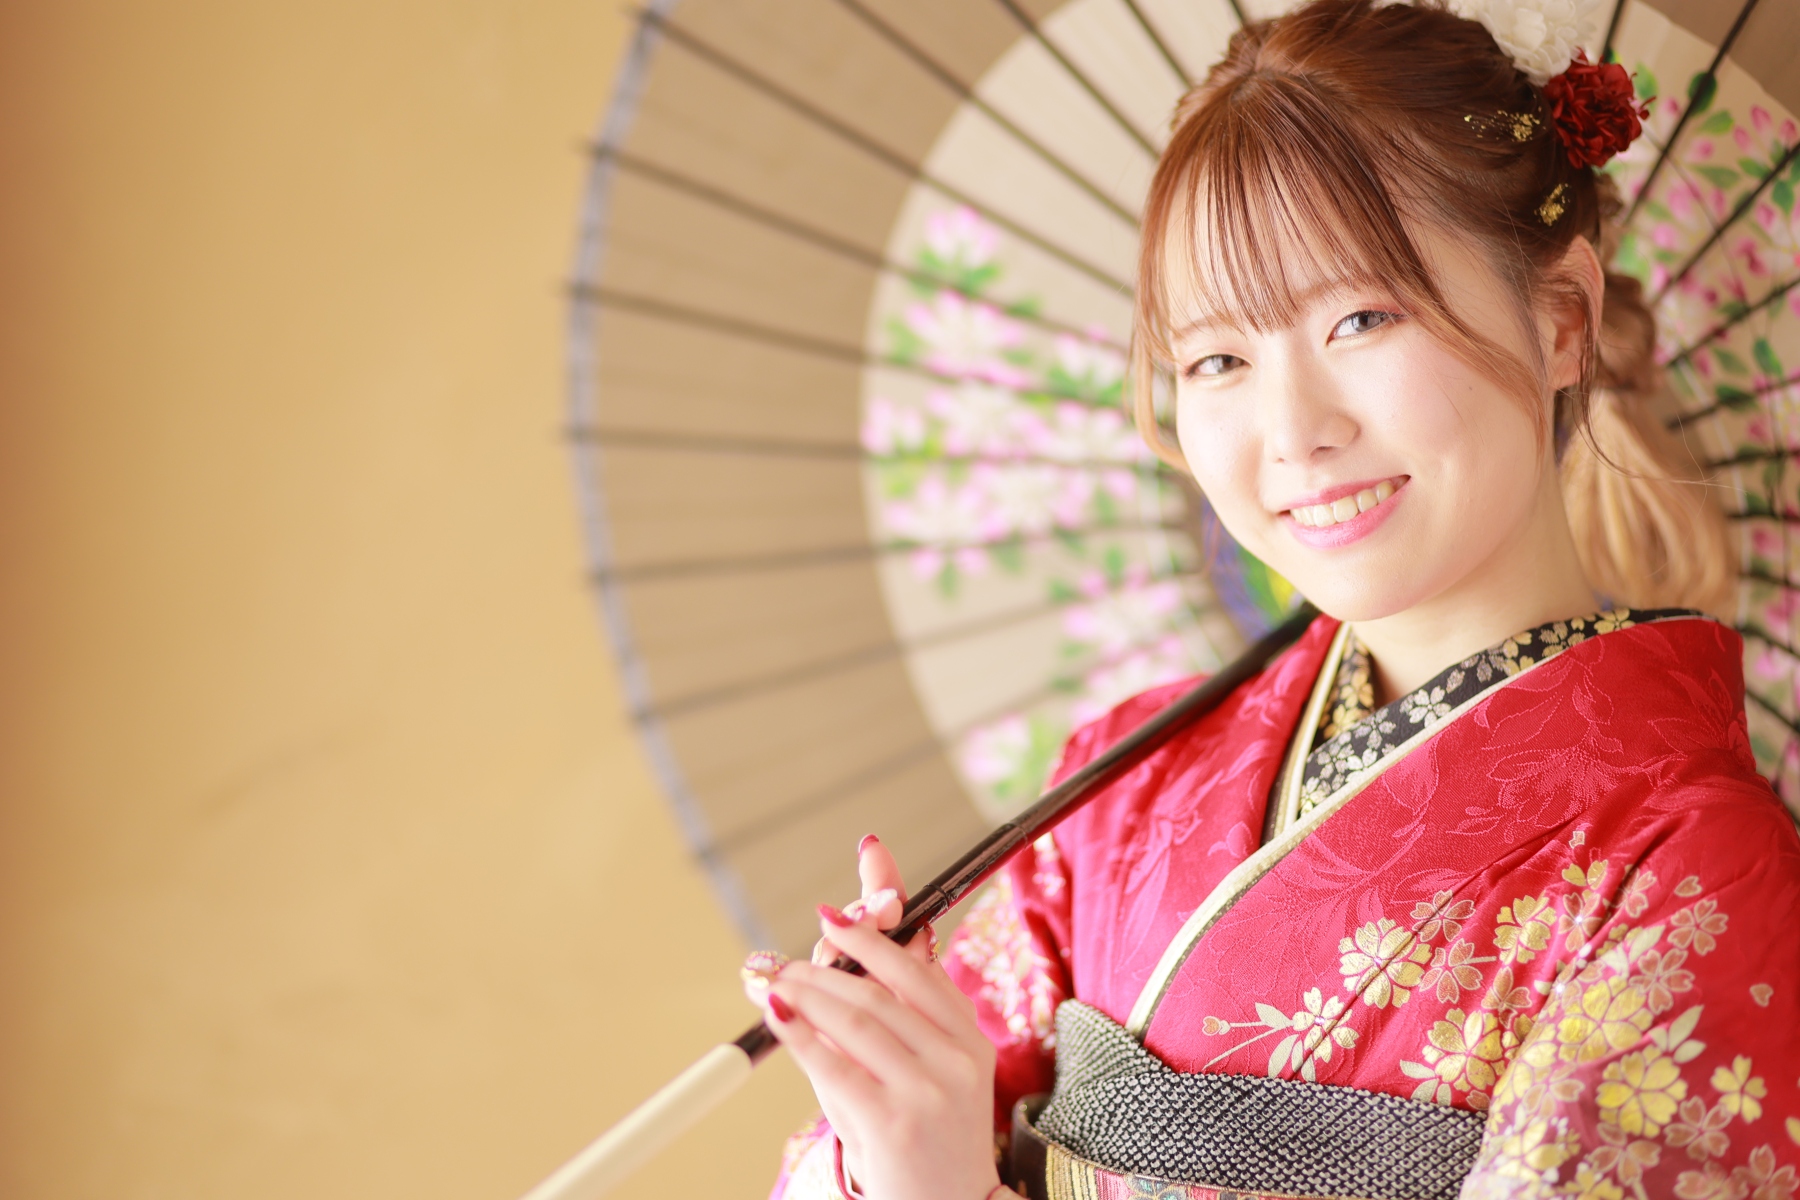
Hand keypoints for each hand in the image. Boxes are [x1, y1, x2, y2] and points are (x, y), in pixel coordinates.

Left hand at [744, 836, 1000, 1199]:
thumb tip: (847, 961)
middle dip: (825, 968)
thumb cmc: (928, 1143)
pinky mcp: (894, 1123)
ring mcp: (929, 1091)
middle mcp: (958, 1060)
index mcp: (971, 1041)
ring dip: (806, 994)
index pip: (918, 972)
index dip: (871, 939)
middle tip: (784, 962)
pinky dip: (800, 1034)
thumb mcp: (928, 1076)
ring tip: (773, 982)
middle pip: (881, 992)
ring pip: (857, 1020)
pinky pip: (836, 1065)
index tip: (830, 920)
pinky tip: (777, 1016)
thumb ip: (897, 1021)